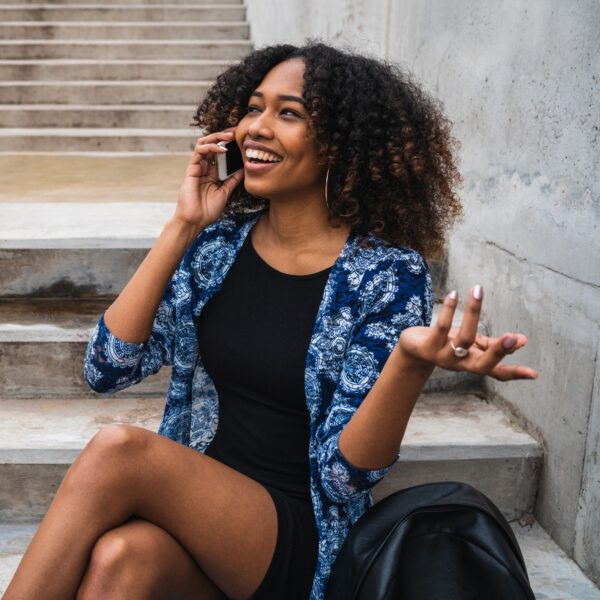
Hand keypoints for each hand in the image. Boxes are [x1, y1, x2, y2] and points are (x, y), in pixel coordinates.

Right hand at [173, 128, 243, 229]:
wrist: (196, 221)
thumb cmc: (208, 210)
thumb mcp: (225, 192)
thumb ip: (232, 180)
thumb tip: (243, 169)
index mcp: (212, 173)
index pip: (220, 154)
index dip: (229, 145)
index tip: (241, 139)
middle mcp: (204, 168)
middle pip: (212, 146)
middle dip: (223, 137)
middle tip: (235, 132)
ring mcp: (197, 168)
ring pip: (204, 144)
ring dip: (216, 138)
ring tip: (229, 136)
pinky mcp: (191, 169)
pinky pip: (199, 152)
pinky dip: (210, 147)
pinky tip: (221, 148)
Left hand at [397, 286, 538, 380]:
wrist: (412, 349)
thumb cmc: (447, 343)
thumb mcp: (471, 344)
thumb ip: (493, 344)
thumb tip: (522, 340)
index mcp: (474, 363)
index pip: (497, 372)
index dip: (515, 373)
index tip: (535, 374)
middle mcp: (460, 364)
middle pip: (482, 363)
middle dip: (498, 351)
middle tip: (512, 338)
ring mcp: (443, 357)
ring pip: (463, 339)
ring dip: (472, 314)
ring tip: (478, 291)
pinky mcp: (427, 347)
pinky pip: (441, 327)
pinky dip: (449, 309)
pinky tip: (455, 294)